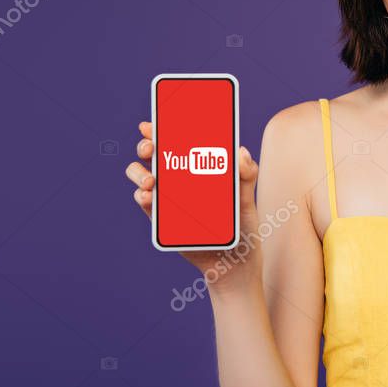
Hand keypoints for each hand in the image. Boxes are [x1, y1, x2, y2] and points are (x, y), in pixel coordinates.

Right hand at [126, 121, 262, 293]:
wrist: (234, 264)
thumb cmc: (243, 227)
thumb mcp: (248, 199)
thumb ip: (246, 175)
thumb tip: (241, 151)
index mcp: (200, 168)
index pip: (178, 141)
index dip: (163, 128)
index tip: (154, 122)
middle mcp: (181, 180)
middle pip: (155, 155)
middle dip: (147, 145)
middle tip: (152, 146)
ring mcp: (170, 199)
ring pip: (143, 177)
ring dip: (139, 173)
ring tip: (151, 181)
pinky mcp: (163, 220)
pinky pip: (146, 205)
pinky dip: (143, 198)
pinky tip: (149, 197)